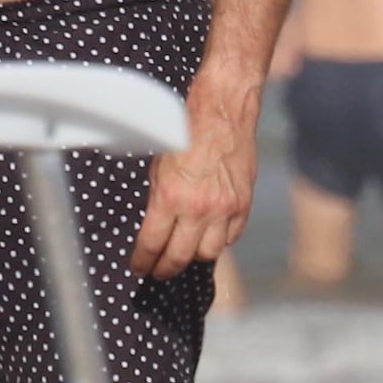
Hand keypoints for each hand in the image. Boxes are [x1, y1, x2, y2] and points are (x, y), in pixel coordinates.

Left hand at [131, 75, 260, 279]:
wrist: (222, 111)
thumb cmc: (184, 131)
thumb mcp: (158, 165)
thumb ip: (158, 200)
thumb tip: (153, 227)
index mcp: (170, 198)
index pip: (152, 244)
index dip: (142, 261)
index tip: (139, 268)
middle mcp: (198, 208)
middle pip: (179, 257)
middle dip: (164, 269)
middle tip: (158, 271)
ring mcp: (224, 209)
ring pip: (208, 254)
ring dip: (194, 255)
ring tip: (184, 253)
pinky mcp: (243, 204)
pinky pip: (231, 237)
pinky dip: (219, 240)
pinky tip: (209, 235)